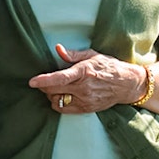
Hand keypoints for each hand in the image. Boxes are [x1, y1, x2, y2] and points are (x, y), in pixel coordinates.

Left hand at [28, 46, 145, 113]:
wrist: (127, 84)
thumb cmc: (110, 67)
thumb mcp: (93, 55)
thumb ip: (73, 55)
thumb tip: (58, 49)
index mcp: (84, 71)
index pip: (59, 77)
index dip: (43, 80)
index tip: (32, 82)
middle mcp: (84, 87)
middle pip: (54, 90)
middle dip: (44, 86)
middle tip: (43, 81)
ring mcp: (85, 100)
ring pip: (57, 100)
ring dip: (51, 94)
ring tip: (55, 88)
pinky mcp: (86, 109)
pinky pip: (64, 108)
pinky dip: (58, 102)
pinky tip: (62, 96)